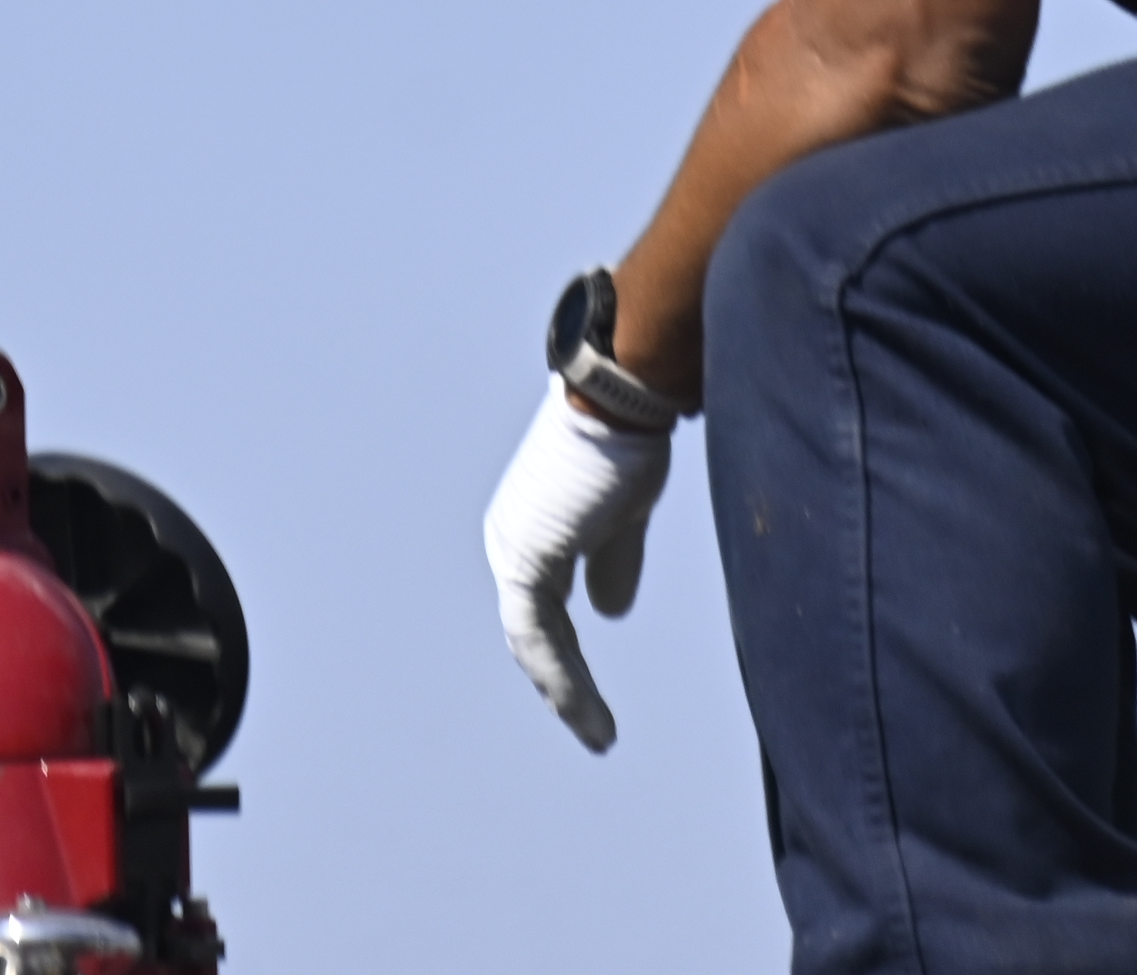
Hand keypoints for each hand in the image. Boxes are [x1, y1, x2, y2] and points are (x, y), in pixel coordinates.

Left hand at [481, 377, 673, 751]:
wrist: (619, 401)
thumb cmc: (625, 440)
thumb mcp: (625, 513)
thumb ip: (613, 561)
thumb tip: (610, 610)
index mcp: (532, 529)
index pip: (543, 609)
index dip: (566, 657)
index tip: (590, 697)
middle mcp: (511, 539)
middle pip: (535, 632)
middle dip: (563, 685)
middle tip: (593, 729)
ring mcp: (514, 550)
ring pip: (536, 642)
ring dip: (567, 693)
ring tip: (597, 734)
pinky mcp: (528, 559)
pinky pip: (539, 636)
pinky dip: (564, 678)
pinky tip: (588, 713)